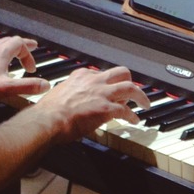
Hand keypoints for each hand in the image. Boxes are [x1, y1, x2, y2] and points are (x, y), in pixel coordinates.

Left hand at [0, 35, 49, 105]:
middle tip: (31, 47)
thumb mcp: (5, 89)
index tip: (31, 69)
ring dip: (8, 47)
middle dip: (21, 46)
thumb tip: (45, 85)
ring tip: (12, 52)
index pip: (20, 44)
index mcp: (0, 53)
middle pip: (9, 41)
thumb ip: (27, 86)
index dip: (29, 54)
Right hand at [34, 65, 148, 144]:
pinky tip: (134, 121)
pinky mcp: (106, 108)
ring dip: (140, 96)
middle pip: (121, 72)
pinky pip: (126, 111)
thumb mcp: (59, 93)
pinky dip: (132, 116)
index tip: (110, 89)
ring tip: (145, 103)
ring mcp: (102, 94)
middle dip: (129, 81)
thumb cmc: (49, 111)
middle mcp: (94, 81)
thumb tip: (70, 99)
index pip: (101, 73)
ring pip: (130, 87)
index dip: (108, 83)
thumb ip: (69, 93)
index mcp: (81, 76)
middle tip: (133, 91)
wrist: (48, 120)